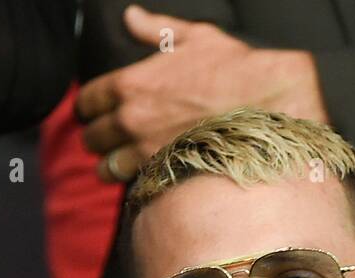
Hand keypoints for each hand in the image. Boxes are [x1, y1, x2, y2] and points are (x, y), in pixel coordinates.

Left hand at [76, 4, 328, 183]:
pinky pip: (132, 184)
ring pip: (105, 168)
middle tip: (112, 137)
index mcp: (130, 84)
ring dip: (110, 164)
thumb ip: (156, 28)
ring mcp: (145, 151)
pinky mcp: (163, 174)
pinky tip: (146, 171)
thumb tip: (131, 15)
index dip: (90, 107)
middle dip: (99, 137)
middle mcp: (130, 120)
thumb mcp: (195, 38)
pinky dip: (134, 181)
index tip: (98, 110)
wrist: (268, 107)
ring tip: (123, 160)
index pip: (86, 101)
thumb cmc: (234, 70)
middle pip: (90, 138)